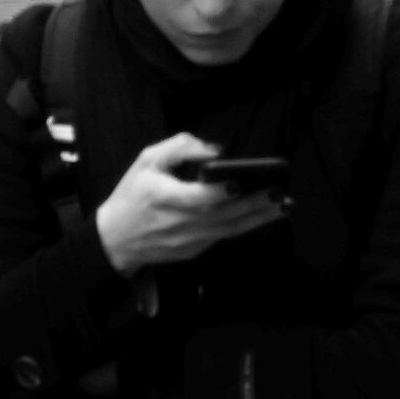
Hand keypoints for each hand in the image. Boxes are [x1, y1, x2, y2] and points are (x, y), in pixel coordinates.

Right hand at [95, 134, 288, 278]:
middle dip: (253, 205)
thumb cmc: (133, 195)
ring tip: (284, 205)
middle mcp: (178, 223)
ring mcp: (189, 241)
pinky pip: (224, 236)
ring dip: (259, 218)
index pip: (194, 198)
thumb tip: (215, 150)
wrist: (115, 240)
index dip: (217, 192)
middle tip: (279, 192)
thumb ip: (180, 148)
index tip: (238, 182)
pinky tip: (266, 215)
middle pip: (221, 216)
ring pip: (229, 230)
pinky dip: (247, 226)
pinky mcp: (195, 250)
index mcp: (162, 198)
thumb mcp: (146, 161)